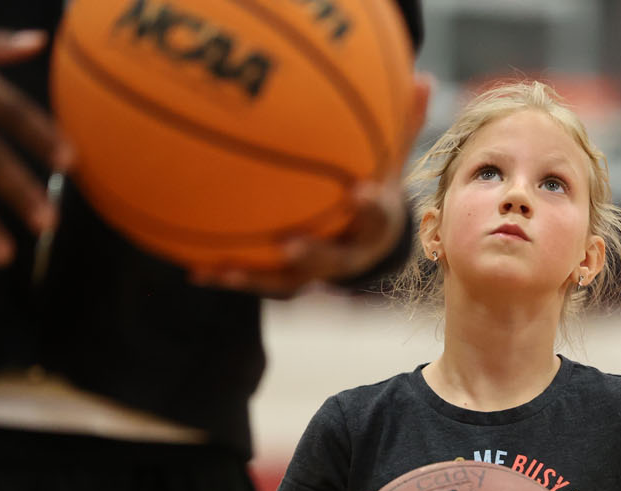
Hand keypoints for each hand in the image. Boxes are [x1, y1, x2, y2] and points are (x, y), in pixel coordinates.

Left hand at [191, 73, 433, 296]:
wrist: (369, 241)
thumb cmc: (374, 188)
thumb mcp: (391, 159)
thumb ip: (403, 124)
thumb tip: (424, 78)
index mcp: (374, 225)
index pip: (377, 218)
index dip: (368, 208)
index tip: (357, 191)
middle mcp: (349, 255)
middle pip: (333, 262)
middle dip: (312, 255)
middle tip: (289, 244)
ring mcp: (318, 272)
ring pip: (290, 281)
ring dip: (258, 276)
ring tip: (225, 270)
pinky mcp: (291, 281)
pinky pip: (260, 281)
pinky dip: (232, 277)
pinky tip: (196, 270)